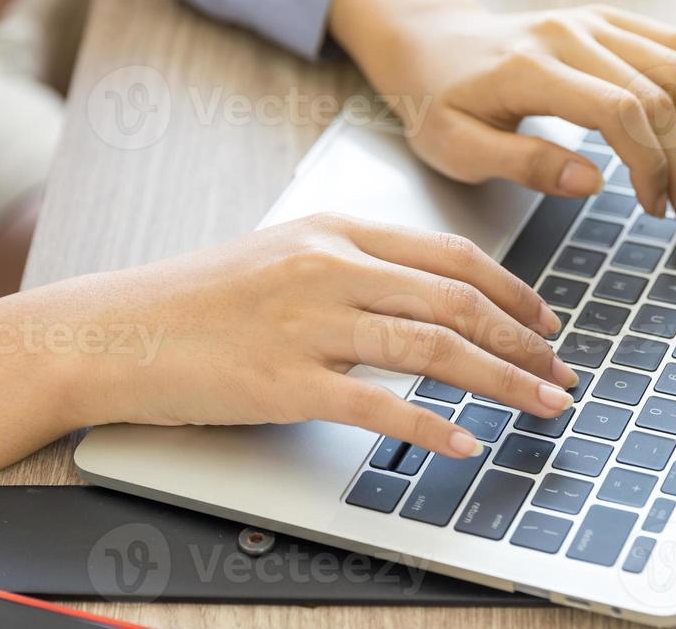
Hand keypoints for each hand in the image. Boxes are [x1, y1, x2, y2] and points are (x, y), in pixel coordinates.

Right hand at [0, 214, 577, 482]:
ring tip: (544, 405)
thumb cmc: (197, 298)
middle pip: (456, 302)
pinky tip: (466, 443)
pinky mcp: (285, 381)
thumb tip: (425, 299)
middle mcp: (329, 268)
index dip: (511, 290)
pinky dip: (432, 426)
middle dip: (524, 340)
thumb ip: (352, 266)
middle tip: (561, 372)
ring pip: (433, 349)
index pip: (448, 257)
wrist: (114, 331)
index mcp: (334, 231)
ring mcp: (308, 324)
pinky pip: (379, 405)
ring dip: (503, 381)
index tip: (546, 321)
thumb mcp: (282, 256)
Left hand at [330, 0, 675, 238]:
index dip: (650, 165)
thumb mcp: (458, 148)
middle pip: (658, 92)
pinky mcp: (607, 20)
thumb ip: (523, 164)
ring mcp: (593, 21)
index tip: (656, 212)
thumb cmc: (438, 102)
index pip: (618, 111)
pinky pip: (674, 45)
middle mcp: (570, 33)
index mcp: (530, 67)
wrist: (431, 44)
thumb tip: (592, 184)